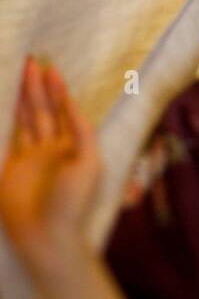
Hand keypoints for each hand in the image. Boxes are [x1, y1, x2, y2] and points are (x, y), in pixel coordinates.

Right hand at [0, 56, 102, 273]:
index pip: (63, 113)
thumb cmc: (73, 201)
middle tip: (30, 61)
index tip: (50, 68)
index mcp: (71, 148)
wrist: (47, 237)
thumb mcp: (89, 162)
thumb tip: (71, 103)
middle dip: (35, 88)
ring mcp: (26, 159)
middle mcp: (49, 150)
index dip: (57, 91)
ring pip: (21, 122)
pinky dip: (1, 123)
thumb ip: (81, 130)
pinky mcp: (7, 169)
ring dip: (18, 98)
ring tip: (16, 72)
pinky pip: (3, 139)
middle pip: (40, 112)